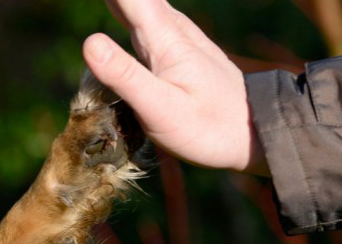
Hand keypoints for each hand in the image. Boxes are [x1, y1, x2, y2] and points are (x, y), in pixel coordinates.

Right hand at [83, 0, 267, 173]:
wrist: (253, 133)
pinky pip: (143, 16)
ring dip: (119, 1)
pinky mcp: (175, 49)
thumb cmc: (206, 127)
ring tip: (106, 2)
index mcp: (164, 37)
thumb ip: (124, 75)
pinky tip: (120, 8)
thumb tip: (88, 40)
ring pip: (139, 3)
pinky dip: (126, 6)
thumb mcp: (161, 108)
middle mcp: (170, 28)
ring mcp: (175, 36)